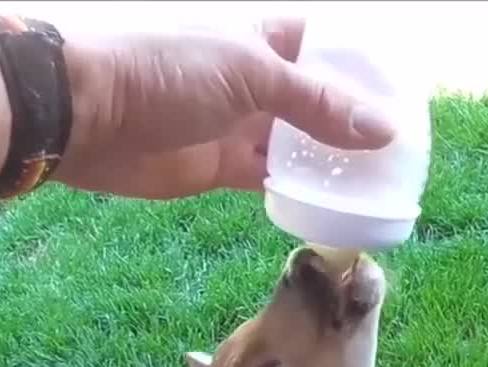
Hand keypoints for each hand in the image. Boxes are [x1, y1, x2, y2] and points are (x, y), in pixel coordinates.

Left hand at [51, 18, 396, 199]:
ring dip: (332, 164)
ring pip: (299, 146)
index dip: (362, 67)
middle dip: (354, 124)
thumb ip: (319, 104)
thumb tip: (385, 131)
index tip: (401, 95)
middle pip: (318, 101)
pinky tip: (334, 207)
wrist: (85, 114)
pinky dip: (300, 193)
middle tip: (402, 153)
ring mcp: (239, 126)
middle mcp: (256, 80)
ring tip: (380, 185)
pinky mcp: (221, 168)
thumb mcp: (253, 76)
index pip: (325, 46)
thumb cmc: (166, 71)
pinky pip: (272, 181)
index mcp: (263, 38)